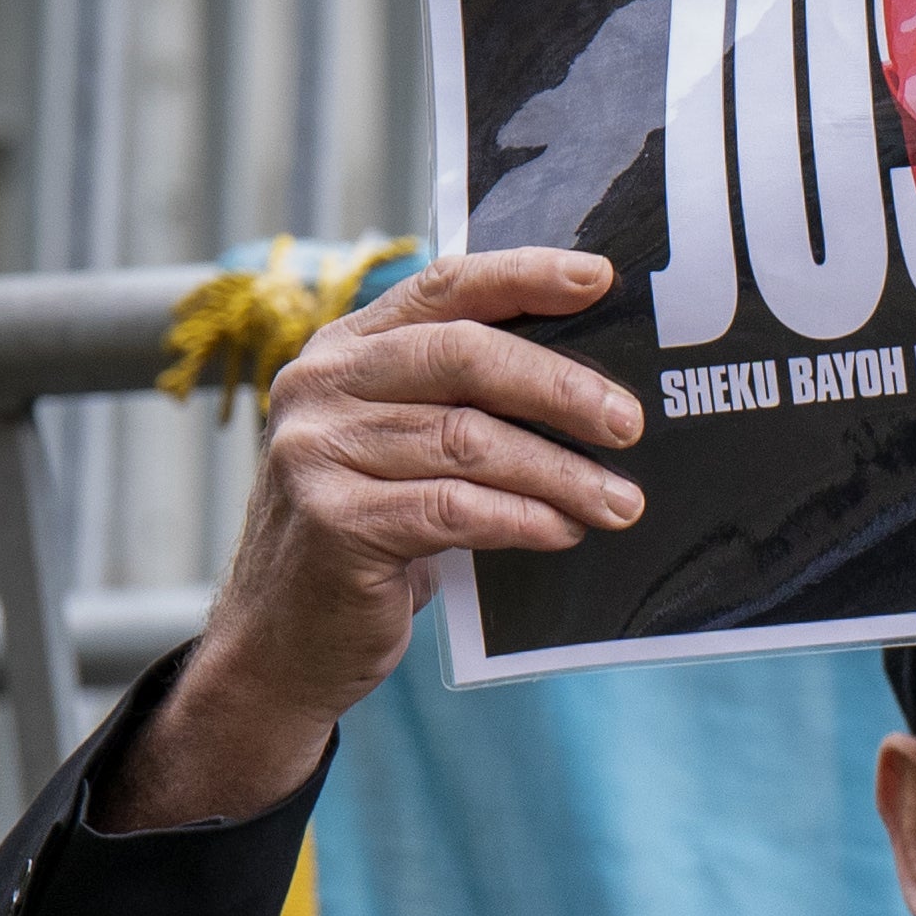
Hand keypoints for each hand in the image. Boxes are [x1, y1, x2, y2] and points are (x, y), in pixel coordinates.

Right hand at [124, 247, 646, 832]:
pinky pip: (451, 508)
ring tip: (620, 503)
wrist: (285, 639)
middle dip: (560, 388)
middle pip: (463, 357)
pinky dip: (521, 518)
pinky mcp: (331, 520)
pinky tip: (563, 531)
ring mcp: (316, 451)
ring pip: (467, 440)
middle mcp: (321, 386)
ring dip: (560, 474)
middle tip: (630, 424)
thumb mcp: (406, 454)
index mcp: (345, 350)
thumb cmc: (373, 537)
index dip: (523, 276)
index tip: (600, 279)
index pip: (441, 289)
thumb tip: (595, 392)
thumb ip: (463, 407)